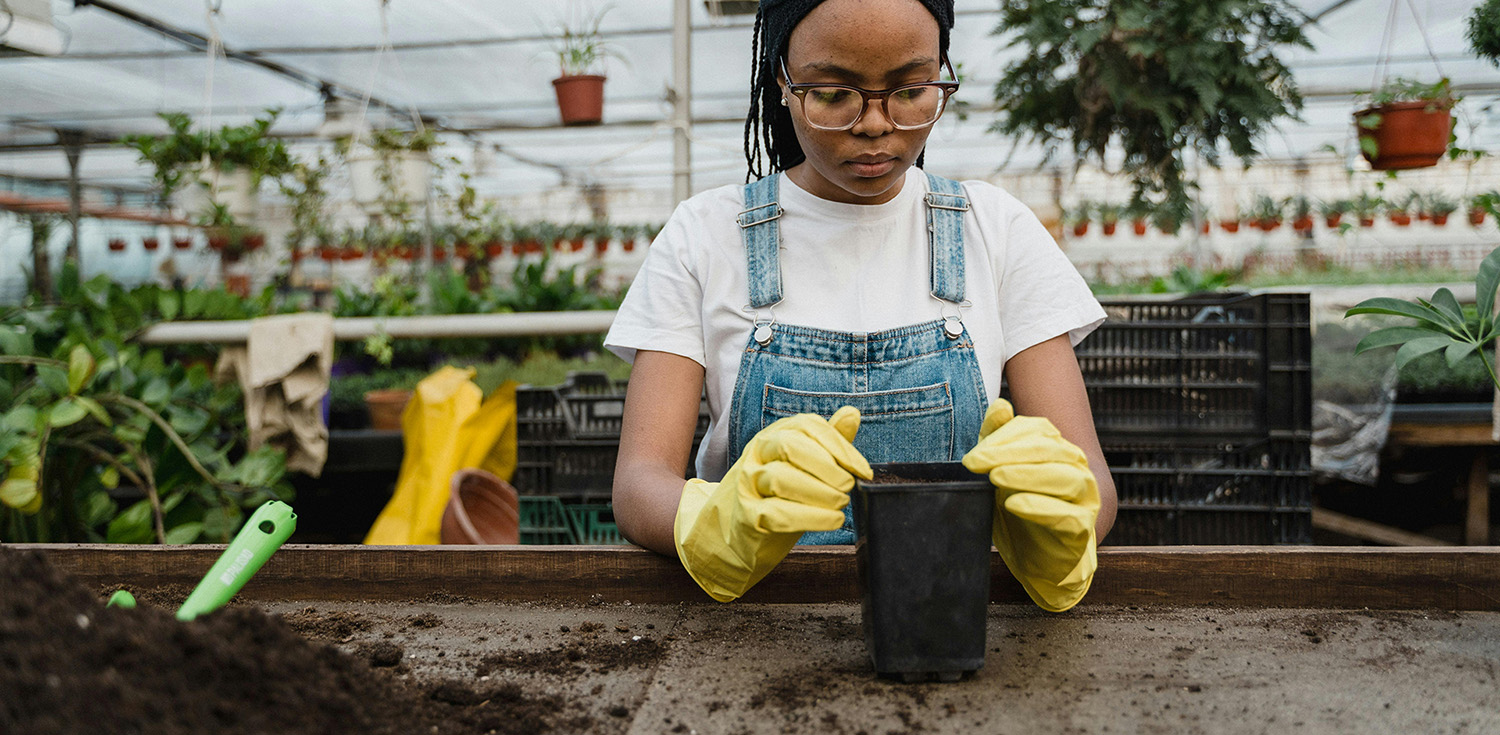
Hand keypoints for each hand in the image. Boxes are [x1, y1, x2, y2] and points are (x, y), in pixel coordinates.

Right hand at [674, 406, 871, 601]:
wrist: (731, 533)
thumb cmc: (775, 496)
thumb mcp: (802, 464)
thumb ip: (828, 441)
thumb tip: (852, 413)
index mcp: (774, 436)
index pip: (808, 426)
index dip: (840, 446)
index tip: (862, 470)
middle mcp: (758, 454)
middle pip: (790, 446)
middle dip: (827, 466)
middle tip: (848, 486)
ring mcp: (749, 485)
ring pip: (781, 479)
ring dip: (819, 492)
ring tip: (841, 504)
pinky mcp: (747, 516)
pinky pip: (776, 513)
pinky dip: (810, 517)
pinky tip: (831, 520)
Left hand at [962, 399, 1098, 611]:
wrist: (1038, 560)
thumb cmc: (1020, 511)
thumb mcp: (1000, 473)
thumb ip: (998, 440)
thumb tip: (1000, 405)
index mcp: (1059, 449)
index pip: (1037, 430)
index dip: (1004, 437)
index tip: (973, 455)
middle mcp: (1077, 468)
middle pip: (1049, 450)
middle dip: (1008, 453)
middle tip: (975, 462)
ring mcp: (1084, 499)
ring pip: (1065, 478)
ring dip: (1027, 475)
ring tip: (996, 477)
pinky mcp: (1083, 529)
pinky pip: (1068, 515)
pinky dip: (1040, 507)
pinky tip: (1014, 504)